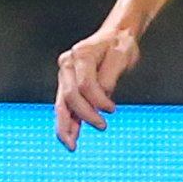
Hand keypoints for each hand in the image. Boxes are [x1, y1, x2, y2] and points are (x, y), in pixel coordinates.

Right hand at [55, 24, 140, 148]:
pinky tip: (70, 136)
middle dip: (84, 115)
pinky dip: (67, 123)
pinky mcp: (67, 85)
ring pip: (61, 104)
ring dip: (65, 126)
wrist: (115, 36)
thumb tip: (102, 99)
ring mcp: (65, 75)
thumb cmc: (119, 45)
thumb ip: (109, 77)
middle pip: (70, 96)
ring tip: (71, 145)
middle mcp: (67, 65)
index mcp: (80, 55)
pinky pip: (64, 107)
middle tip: (102, 126)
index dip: (98, 100)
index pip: (85, 84)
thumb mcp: (121, 57)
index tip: (112, 109)